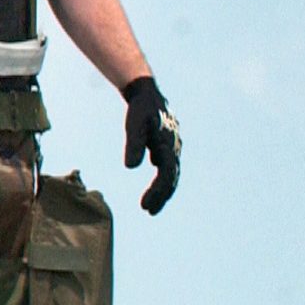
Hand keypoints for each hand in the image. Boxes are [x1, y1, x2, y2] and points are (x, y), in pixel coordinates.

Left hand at [122, 77, 179, 214]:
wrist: (147, 93)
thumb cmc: (140, 109)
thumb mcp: (134, 124)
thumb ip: (133, 144)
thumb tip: (130, 167)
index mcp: (169, 146)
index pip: (166, 175)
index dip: (157, 192)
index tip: (145, 206)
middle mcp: (175, 148)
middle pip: (171, 178)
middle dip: (161, 196)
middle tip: (148, 211)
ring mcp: (173, 147)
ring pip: (171, 174)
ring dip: (163, 191)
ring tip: (150, 207)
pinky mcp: (168, 146)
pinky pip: (168, 167)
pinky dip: (163, 180)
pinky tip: (156, 187)